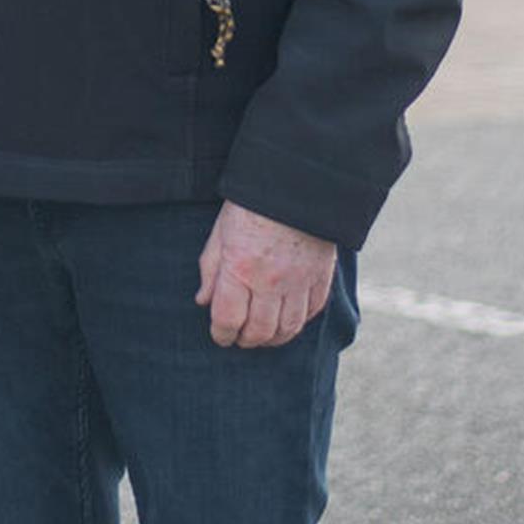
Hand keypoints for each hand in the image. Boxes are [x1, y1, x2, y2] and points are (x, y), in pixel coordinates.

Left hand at [196, 200, 336, 349]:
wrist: (294, 184)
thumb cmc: (250, 206)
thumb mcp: (220, 232)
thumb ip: (210, 269)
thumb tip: (203, 301)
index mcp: (239, 268)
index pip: (227, 319)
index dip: (221, 334)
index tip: (220, 335)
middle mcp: (270, 282)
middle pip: (258, 332)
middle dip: (246, 340)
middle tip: (240, 338)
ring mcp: (298, 283)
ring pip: (287, 329)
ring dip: (272, 339)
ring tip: (263, 335)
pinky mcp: (320, 278)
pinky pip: (311, 313)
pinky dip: (297, 323)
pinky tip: (287, 319)